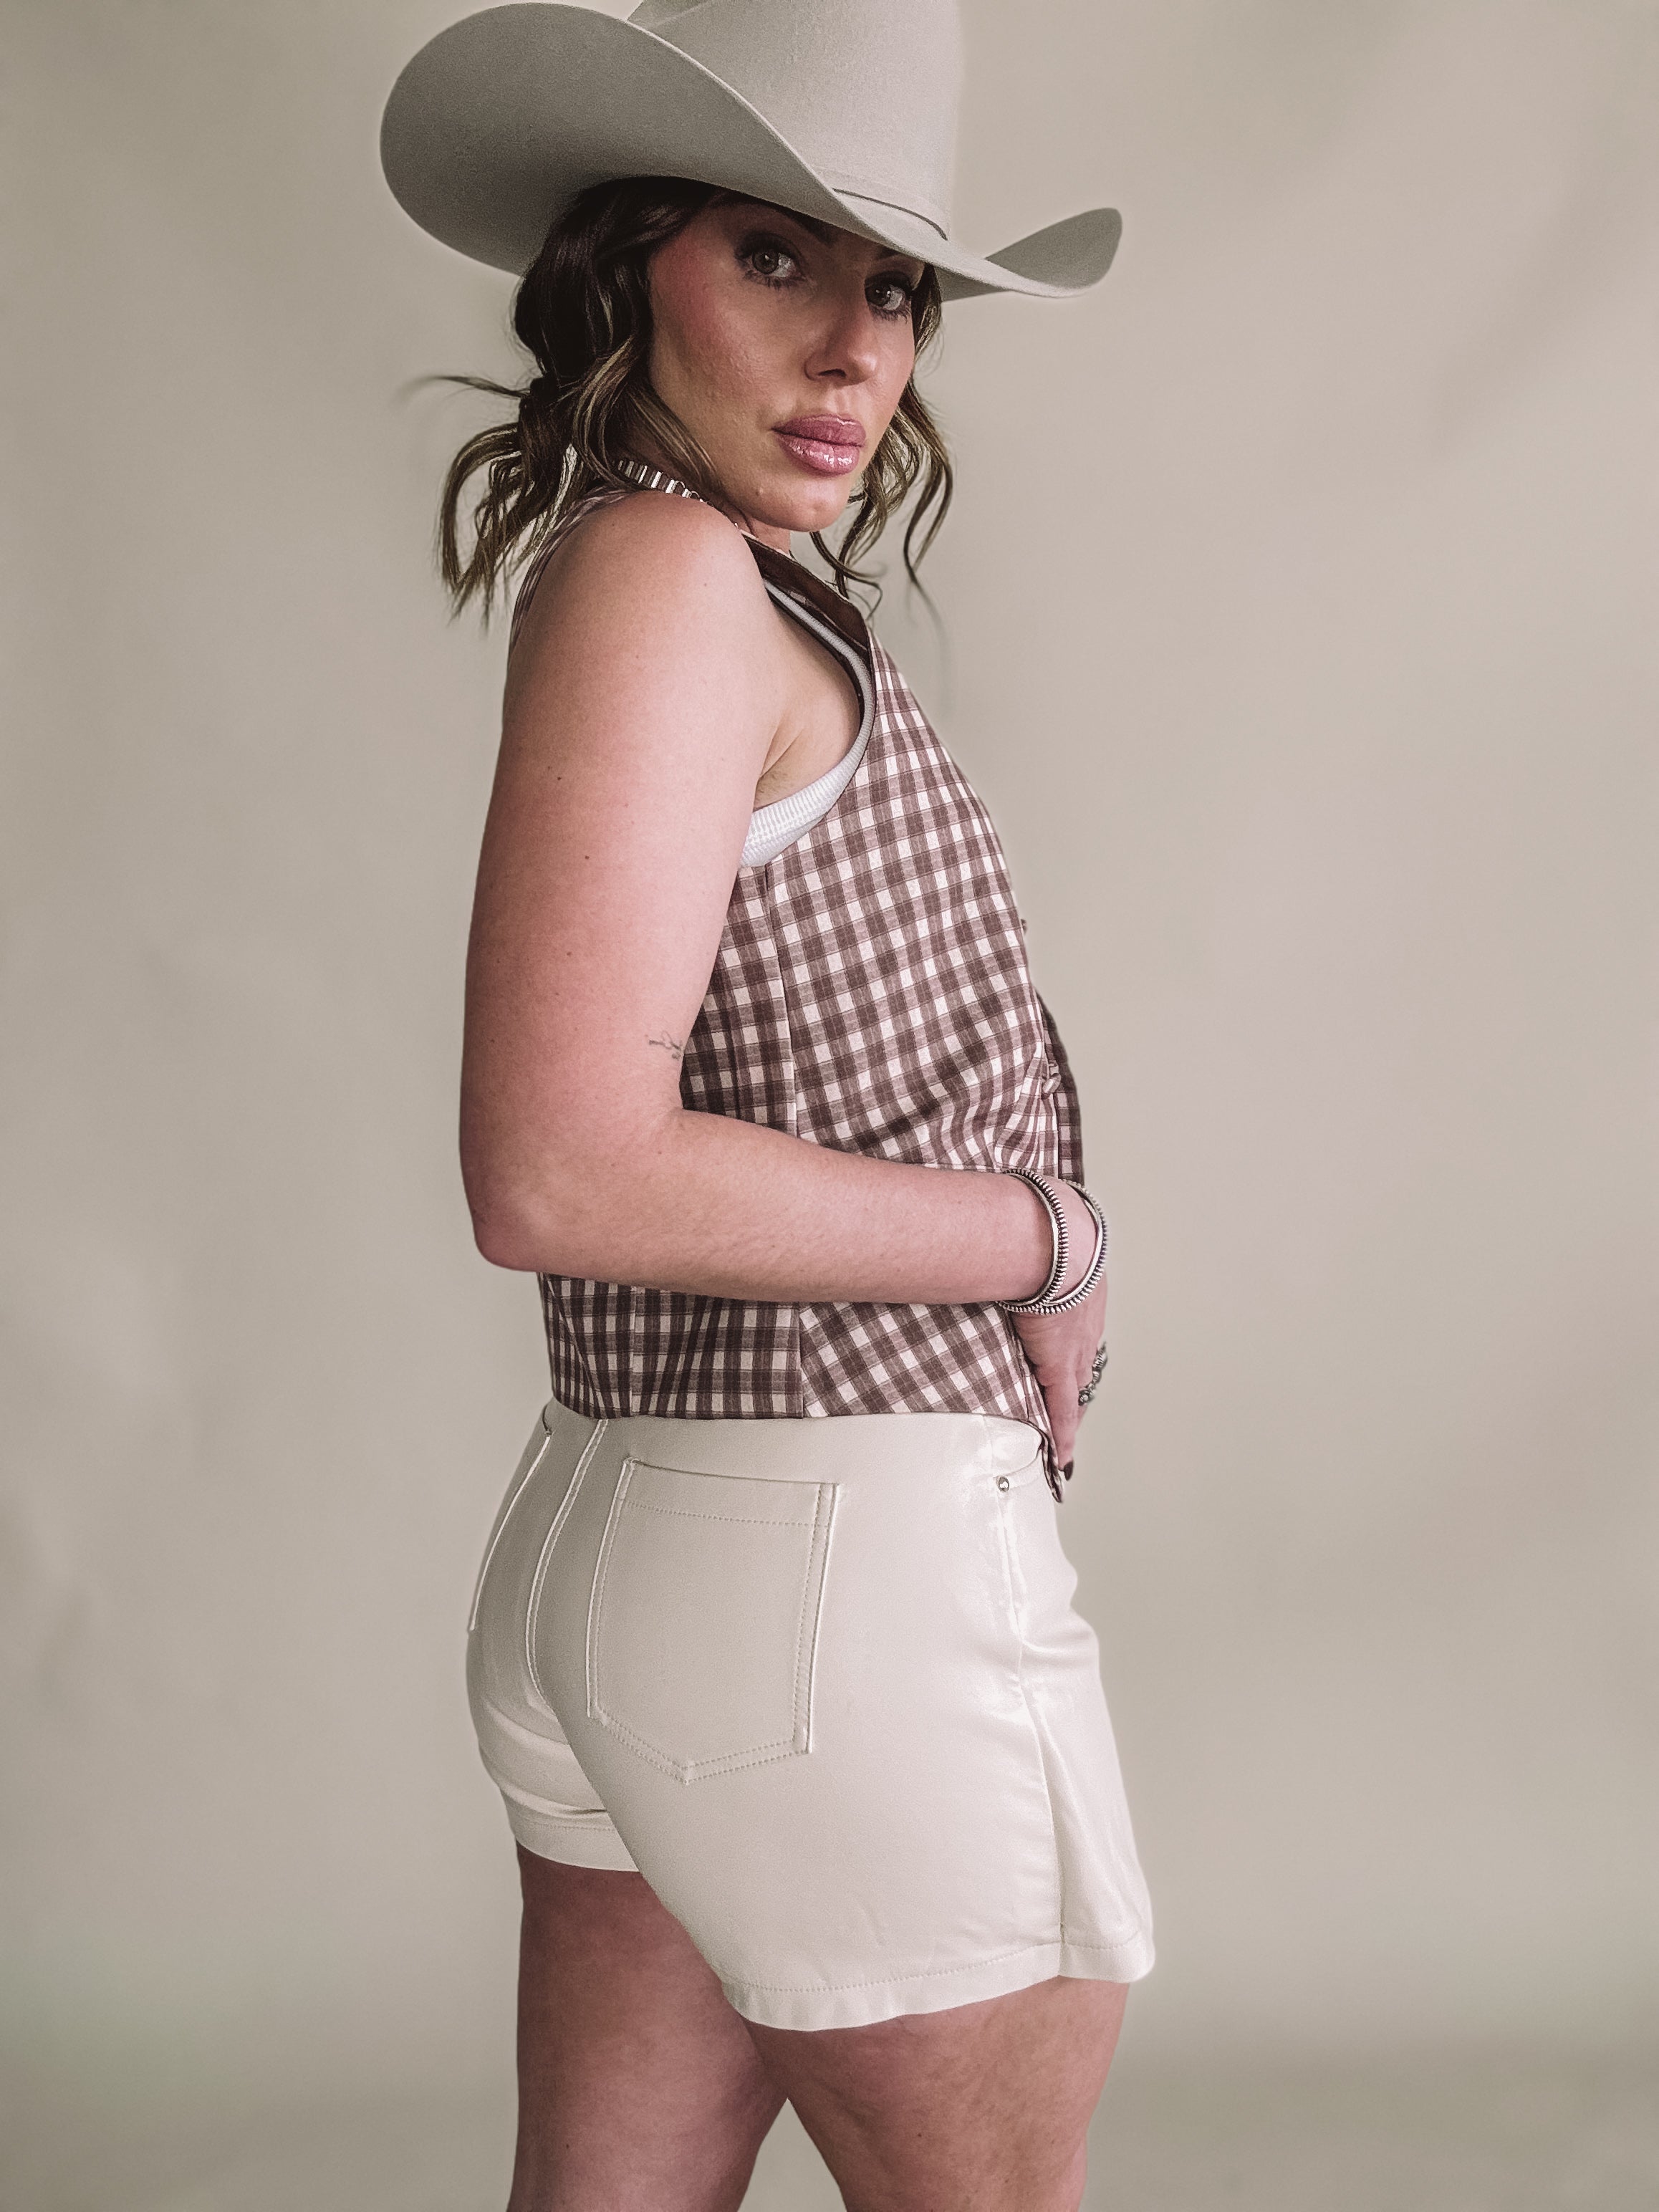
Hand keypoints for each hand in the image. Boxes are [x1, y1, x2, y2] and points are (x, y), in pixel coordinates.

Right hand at [1009, 1180, 1106, 1475]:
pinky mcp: (1061, 1364)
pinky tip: (1061, 1455)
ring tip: (1062, 1430)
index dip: (1072, 1341)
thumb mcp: (1031, 1223)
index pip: (1077, 1321)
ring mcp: (1075, 1342)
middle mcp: (1085, 1316)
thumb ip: (1006, 1225)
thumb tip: (974, 1209)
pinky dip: (1062, 1432)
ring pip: (1075, 1382)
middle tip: (1070, 1400)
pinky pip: (1063, 1407)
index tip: (1068, 1355)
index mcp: (1079, 1281)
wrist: (1053, 1235)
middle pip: (1084, 1356)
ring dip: (1068, 1405)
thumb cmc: (1039, 1219)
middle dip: (1076, 1377)